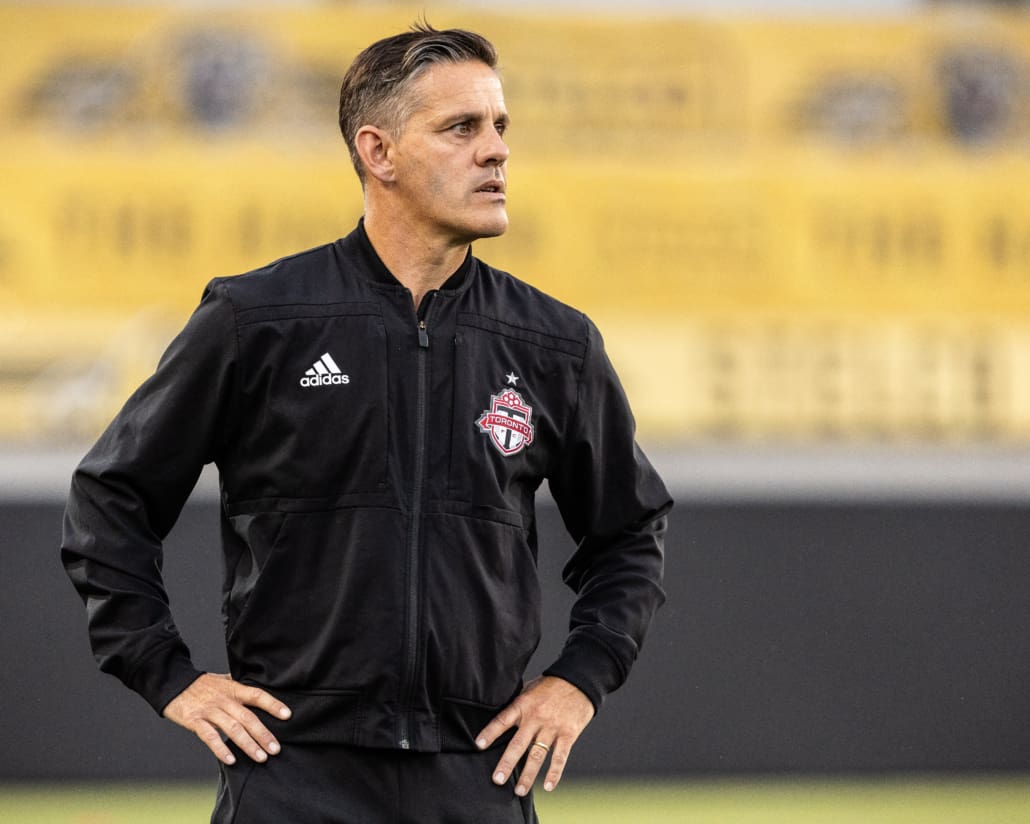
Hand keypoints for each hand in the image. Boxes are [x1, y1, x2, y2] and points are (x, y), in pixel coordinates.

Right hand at [162, 673, 291, 765]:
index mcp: (234, 689)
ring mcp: (210, 711)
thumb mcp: (223, 680)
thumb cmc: (201, 684)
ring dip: (248, 744)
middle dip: (263, 734)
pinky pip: (210, 737)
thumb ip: (239, 684)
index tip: (288, 715)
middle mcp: (224, 700)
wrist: (173, 683)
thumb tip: (258, 682)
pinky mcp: (195, 721)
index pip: (257, 695)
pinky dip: (221, 749)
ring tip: (261, 757)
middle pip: (248, 717)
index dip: (273, 704)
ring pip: (232, 729)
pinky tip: (231, 760)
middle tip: (276, 749)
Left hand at [475, 675, 594, 795]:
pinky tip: (548, 786)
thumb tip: (501, 715)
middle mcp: (536, 718)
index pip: (503, 720)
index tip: (479, 744)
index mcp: (524, 705)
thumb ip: (517, 704)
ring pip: (537, 755)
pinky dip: (554, 773)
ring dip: (528, 775)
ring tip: (519, 790)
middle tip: (497, 779)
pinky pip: (560, 757)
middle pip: (518, 744)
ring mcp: (552, 727)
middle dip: (507, 763)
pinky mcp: (568, 734)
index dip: (490, 732)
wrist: (579, 680)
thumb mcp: (529, 688)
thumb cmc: (552, 685)